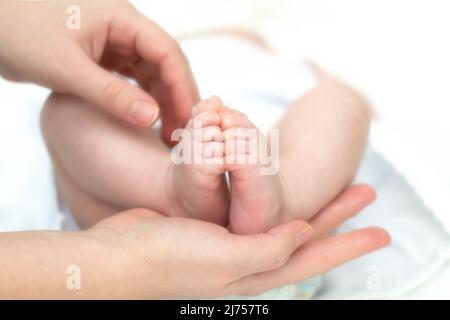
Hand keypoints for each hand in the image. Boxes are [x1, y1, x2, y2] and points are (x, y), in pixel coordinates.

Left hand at [0, 0, 197, 140]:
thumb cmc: (20, 33)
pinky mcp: (103, 56)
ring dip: (161, 100)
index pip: (166, 52)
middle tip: (182, 131)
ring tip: (167, 131)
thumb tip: (152, 117)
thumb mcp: (68, 68)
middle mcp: (123, 29)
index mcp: (121, 19)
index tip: (189, 116)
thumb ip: (111, 94)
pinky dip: (141, 98)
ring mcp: (114, 42)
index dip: (181, 85)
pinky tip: (146, 118)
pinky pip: (132, 78)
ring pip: (150, 73)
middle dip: (176, 96)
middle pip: (164, 63)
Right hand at [90, 184, 388, 297]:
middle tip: (365, 191)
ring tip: (331, 185)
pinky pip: (253, 206)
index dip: (349, 245)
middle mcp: (248, 259)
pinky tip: (276, 183)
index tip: (381, 231)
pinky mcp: (214, 223)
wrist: (119, 255)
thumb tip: (303, 234)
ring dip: (308, 201)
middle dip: (338, 215)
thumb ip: (268, 250)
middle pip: (305, 236)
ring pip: (282, 217)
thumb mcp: (224, 260)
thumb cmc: (167, 261)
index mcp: (255, 272)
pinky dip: (270, 192)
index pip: (314, 258)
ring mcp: (231, 240)